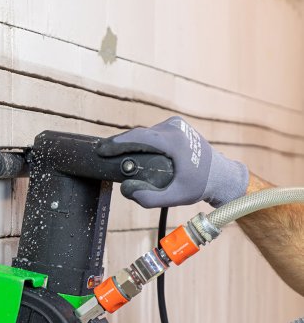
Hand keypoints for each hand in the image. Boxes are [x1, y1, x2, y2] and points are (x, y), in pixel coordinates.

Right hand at [97, 116, 248, 207]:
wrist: (219, 174)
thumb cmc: (198, 185)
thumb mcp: (175, 197)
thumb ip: (149, 198)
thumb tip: (126, 190)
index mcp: (175, 142)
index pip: (139, 137)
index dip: (118, 143)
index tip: (102, 149)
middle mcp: (175, 128)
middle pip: (140, 134)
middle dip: (121, 144)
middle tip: (104, 154)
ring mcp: (176, 124)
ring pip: (146, 133)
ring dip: (133, 143)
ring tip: (118, 155)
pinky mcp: (176, 124)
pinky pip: (153, 132)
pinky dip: (143, 141)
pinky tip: (134, 151)